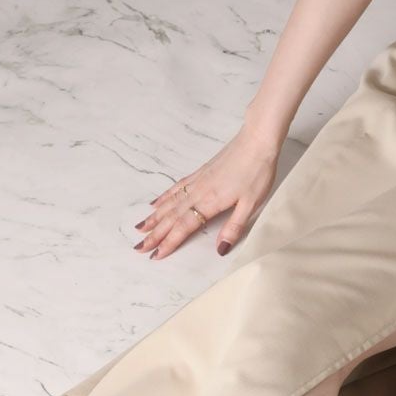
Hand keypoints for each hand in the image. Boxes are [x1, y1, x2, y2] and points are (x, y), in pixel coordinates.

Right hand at [132, 124, 281, 260]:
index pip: (184, 227)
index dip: (169, 242)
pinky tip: (155, 204)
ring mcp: (197, 182)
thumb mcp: (252, 204)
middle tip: (139, 247)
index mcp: (210, 202)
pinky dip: (163, 198)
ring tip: (140, 229)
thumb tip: (220, 249)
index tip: (155, 255)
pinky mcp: (199, 173)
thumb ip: (234, 227)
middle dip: (154, 234)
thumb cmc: (257, 171)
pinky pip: (176, 188)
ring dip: (154, 218)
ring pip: (170, 203)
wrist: (257, 140)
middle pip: (171, 217)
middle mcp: (198, 192)